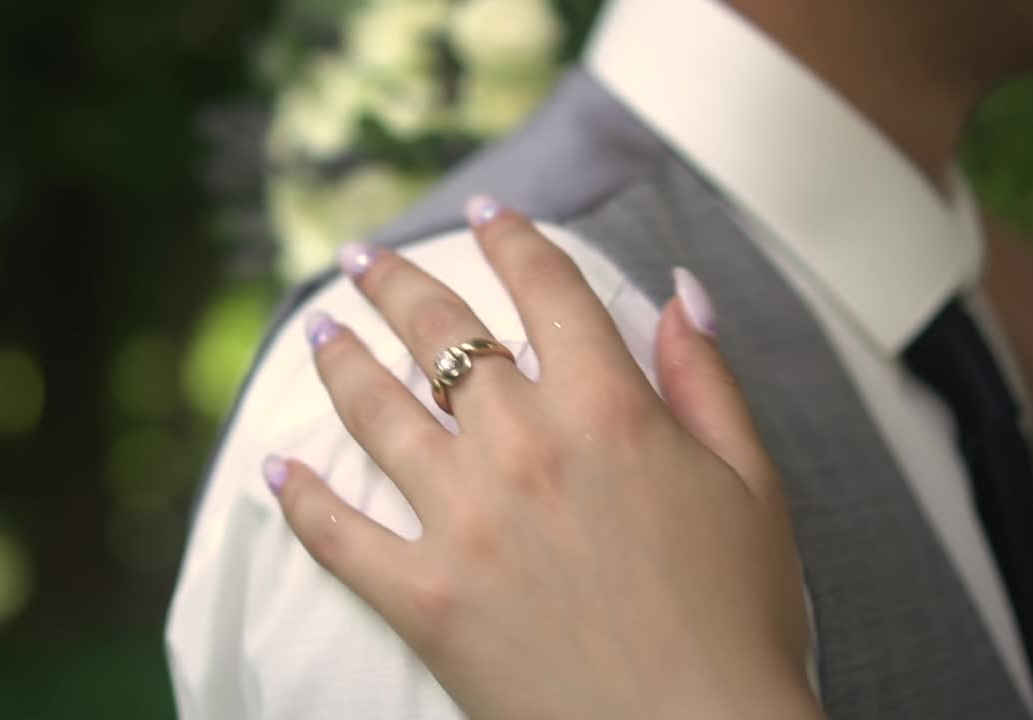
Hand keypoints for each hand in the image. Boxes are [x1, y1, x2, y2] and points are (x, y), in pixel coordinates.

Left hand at [264, 198, 822, 719]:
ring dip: (340, 362)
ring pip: (378, 412)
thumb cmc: (739, 619)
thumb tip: (679, 291)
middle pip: (440, 333)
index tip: (485, 212)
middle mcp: (524, 447)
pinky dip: (303, 503)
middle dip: (394, 281)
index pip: (546, 289)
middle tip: (359, 255)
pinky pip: (340, 537)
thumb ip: (706, 380)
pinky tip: (278, 474)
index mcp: (608, 411)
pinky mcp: (423, 596)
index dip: (512, 238)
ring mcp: (464, 520)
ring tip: (317, 331)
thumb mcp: (754, 485)